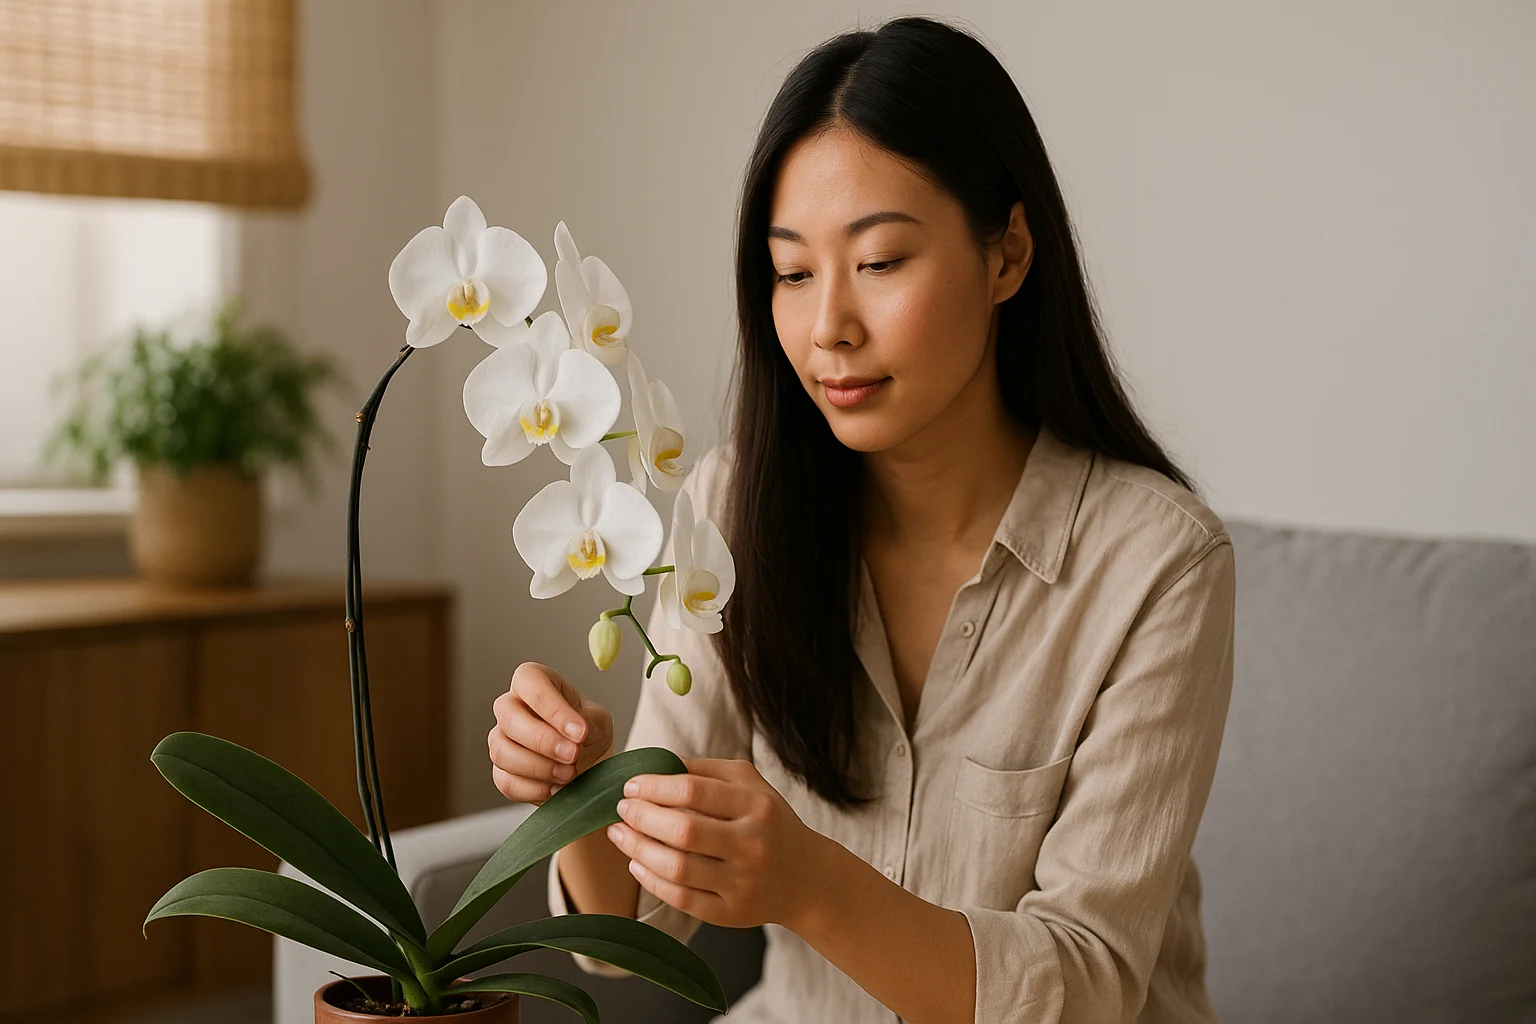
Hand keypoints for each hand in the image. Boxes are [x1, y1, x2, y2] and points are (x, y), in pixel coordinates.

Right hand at [488, 662, 612, 804]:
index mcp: (533, 682)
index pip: (530, 683)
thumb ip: (588, 722)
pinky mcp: (501, 771)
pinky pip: (505, 782)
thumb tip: (576, 732)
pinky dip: (533, 789)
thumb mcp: (598, 719)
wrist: (589, 764)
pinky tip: (557, 788)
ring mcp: (501, 739)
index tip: (579, 732)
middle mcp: (510, 706)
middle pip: (509, 718)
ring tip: (569, 774)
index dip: (552, 708)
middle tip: (573, 754)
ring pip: (502, 751)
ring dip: (538, 767)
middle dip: (543, 740)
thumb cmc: (589, 731)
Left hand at [606, 758, 829, 931]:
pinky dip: (651, 881)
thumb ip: (707, 770)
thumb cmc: (770, 821)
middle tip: (622, 809)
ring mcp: (742, 883)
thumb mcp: (751, 784)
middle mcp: (752, 844)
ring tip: (619, 834)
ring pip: (678, 868)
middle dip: (642, 817)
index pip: (694, 791)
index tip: (631, 786)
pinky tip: (636, 863)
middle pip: (683, 831)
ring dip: (638, 849)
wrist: (807, 877)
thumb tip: (656, 765)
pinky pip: (681, 899)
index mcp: (757, 805)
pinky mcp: (731, 913)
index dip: (654, 787)